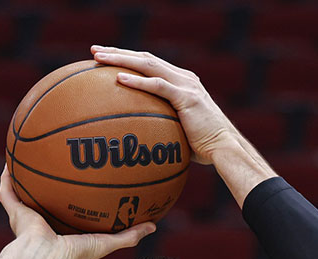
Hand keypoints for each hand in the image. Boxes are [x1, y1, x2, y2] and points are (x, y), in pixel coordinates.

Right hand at [0, 166, 153, 258]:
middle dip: (53, 183)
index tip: (88, 181)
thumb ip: (128, 236)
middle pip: (48, 199)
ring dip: (27, 177)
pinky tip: (10, 160)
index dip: (78, 198)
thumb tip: (153, 226)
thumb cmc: (72, 255)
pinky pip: (7, 191)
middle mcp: (44, 223)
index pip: (72, 212)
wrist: (42, 258)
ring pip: (25, 193)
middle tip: (63, 161)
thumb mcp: (106, 243)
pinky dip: (7, 177)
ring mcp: (27, 218)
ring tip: (31, 154)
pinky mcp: (14, 212)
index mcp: (64, 232)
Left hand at [90, 45, 236, 165]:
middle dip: (118, 52)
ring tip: (99, 58)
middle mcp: (184, 78)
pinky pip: (158, 86)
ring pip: (148, 65)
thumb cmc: (201, 146)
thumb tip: (139, 137)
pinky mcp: (187, 98)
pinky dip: (138, 81)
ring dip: (121, 59)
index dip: (126, 58)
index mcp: (181, 82)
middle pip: (145, 58)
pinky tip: (119, 79)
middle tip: (94, 50)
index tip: (104, 57)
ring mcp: (186, 85)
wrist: (223, 148)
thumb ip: (161, 124)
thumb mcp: (178, 130)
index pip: (149, 64)